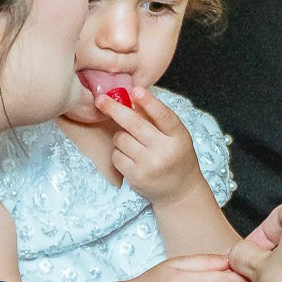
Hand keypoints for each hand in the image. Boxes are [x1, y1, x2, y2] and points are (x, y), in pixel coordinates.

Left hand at [98, 87, 209, 208]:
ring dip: (121, 136)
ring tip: (132, 143)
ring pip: (121, 139)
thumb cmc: (175, 157)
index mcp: (178, 137)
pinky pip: (116, 155)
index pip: (164, 116)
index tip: (135, 90)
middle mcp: (165, 151)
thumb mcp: (175, 136)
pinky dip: (118, 152)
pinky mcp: (136, 177)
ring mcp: (149, 165)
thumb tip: (131, 98)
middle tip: (101, 99)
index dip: (149, 102)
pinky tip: (129, 157)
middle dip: (115, 109)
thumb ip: (156, 119)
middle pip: (135, 124)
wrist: (179, 192)